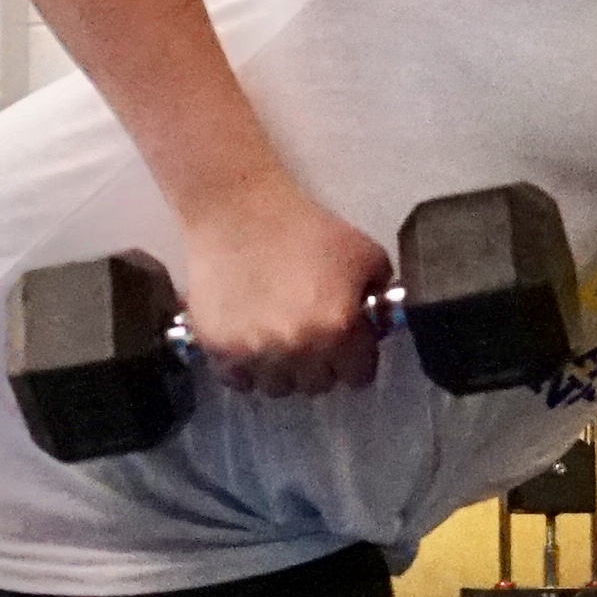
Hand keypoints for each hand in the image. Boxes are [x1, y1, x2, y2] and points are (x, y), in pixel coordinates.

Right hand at [173, 181, 397, 398]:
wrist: (239, 210)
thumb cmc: (306, 228)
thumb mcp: (364, 253)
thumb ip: (380, 293)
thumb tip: (378, 322)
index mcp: (337, 330)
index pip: (358, 376)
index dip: (356, 360)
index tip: (348, 348)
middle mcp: (297, 350)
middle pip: (317, 385)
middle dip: (320, 365)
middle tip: (312, 340)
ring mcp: (253, 353)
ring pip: (277, 387)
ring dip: (282, 370)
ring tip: (279, 343)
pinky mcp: (216, 347)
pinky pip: (238, 380)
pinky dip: (245, 370)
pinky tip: (250, 345)